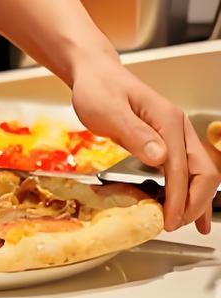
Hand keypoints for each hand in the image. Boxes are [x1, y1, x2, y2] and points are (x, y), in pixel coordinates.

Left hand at [69, 51, 218, 233]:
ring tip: (190, 224)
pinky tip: (186, 207)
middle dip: (194, 203)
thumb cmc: (98, 89)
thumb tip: (161, 157)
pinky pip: (187, 169)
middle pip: (203, 172)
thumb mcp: (108, 109)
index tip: (168, 222)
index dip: (177, 199)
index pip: (181, 169)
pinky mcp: (168, 140)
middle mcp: (178, 127)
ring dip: (197, 200)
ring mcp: (175, 133)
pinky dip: (190, 190)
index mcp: (168, 120)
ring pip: (201, 172)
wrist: (94, 73)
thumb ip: (133, 132)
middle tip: (174, 225)